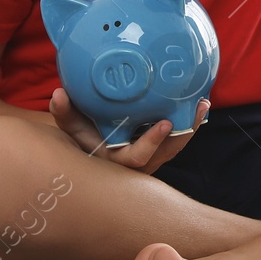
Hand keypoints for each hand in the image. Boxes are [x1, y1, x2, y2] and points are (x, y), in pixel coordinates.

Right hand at [48, 87, 209, 175]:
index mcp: (116, 163)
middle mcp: (136, 165)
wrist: (84, 153)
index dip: (152, 143)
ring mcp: (149, 158)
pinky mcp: (157, 151)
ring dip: (190, 126)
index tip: (165, 123)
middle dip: (185, 133)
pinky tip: (197, 103)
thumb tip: (58, 94)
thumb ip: (64, 113)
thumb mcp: (69, 129)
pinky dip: (186, 123)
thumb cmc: (78, 139)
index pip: (138, 158)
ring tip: (202, 102)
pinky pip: (175, 140)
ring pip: (175, 147)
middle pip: (166, 154)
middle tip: (197, 107)